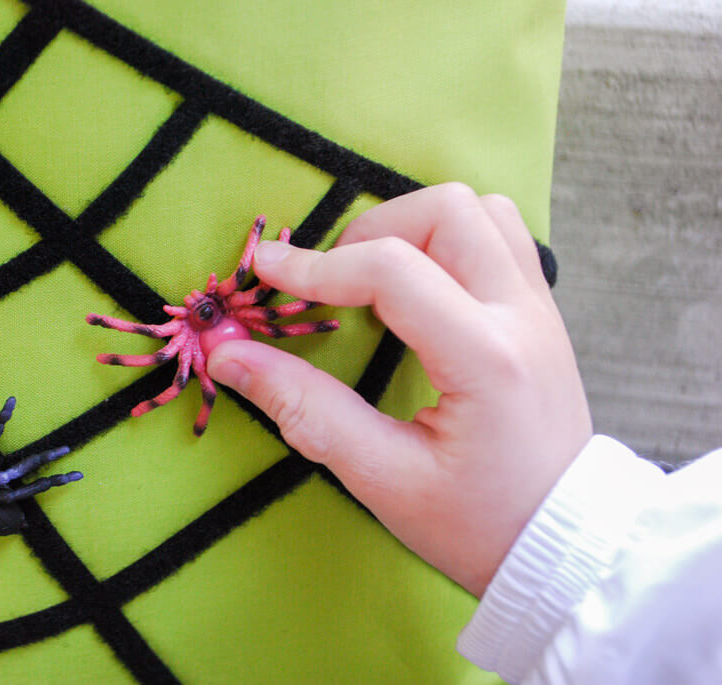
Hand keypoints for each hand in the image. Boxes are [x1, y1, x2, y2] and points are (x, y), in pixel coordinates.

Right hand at [206, 183, 592, 596]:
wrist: (566, 546)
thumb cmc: (479, 525)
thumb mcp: (384, 479)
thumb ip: (306, 411)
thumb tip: (230, 358)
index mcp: (487, 359)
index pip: (392, 269)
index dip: (315, 265)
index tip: (265, 272)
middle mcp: (522, 316)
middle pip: (447, 210)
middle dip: (370, 231)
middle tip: (332, 282)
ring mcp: (541, 310)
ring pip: (480, 210)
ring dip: (414, 227)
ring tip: (374, 279)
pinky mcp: (542, 315)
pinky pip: (499, 237)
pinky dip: (447, 242)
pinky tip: (419, 290)